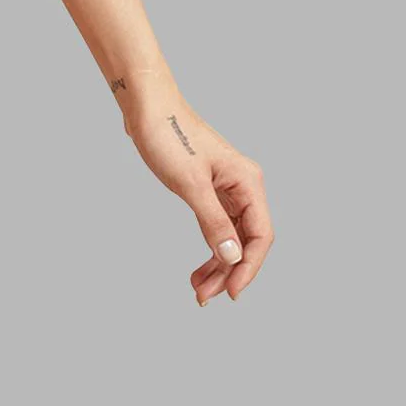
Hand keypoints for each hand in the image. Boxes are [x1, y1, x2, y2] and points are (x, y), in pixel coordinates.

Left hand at [120, 91, 274, 304]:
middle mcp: (243, 186)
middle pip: (246, 240)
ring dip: (218, 265)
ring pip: (231, 237)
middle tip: (205, 297)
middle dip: (229, 271)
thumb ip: (213, 222)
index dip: (249, 267)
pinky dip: (209, 248)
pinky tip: (198, 270)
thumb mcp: (190, 184)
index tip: (231, 292)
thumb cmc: (167, 136)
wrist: (145, 107)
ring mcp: (226, 188)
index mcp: (247, 182)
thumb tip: (233, 258)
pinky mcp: (208, 189)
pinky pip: (216, 227)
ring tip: (198, 290)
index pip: (260, 235)